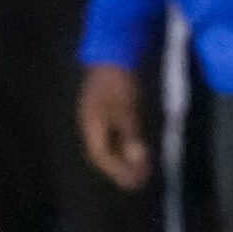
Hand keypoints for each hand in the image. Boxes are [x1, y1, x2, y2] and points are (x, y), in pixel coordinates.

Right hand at [79, 64, 149, 190]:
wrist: (115, 49)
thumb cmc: (120, 82)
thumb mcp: (128, 111)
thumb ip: (131, 137)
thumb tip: (137, 161)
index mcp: (91, 126)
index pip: (101, 157)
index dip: (118, 172)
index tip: (136, 182)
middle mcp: (91, 123)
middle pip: (103, 152)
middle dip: (120, 168)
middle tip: (139, 180)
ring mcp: (98, 113)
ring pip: (109, 143)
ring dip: (124, 157)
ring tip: (140, 168)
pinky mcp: (108, 105)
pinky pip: (115, 132)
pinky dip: (126, 143)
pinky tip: (137, 145)